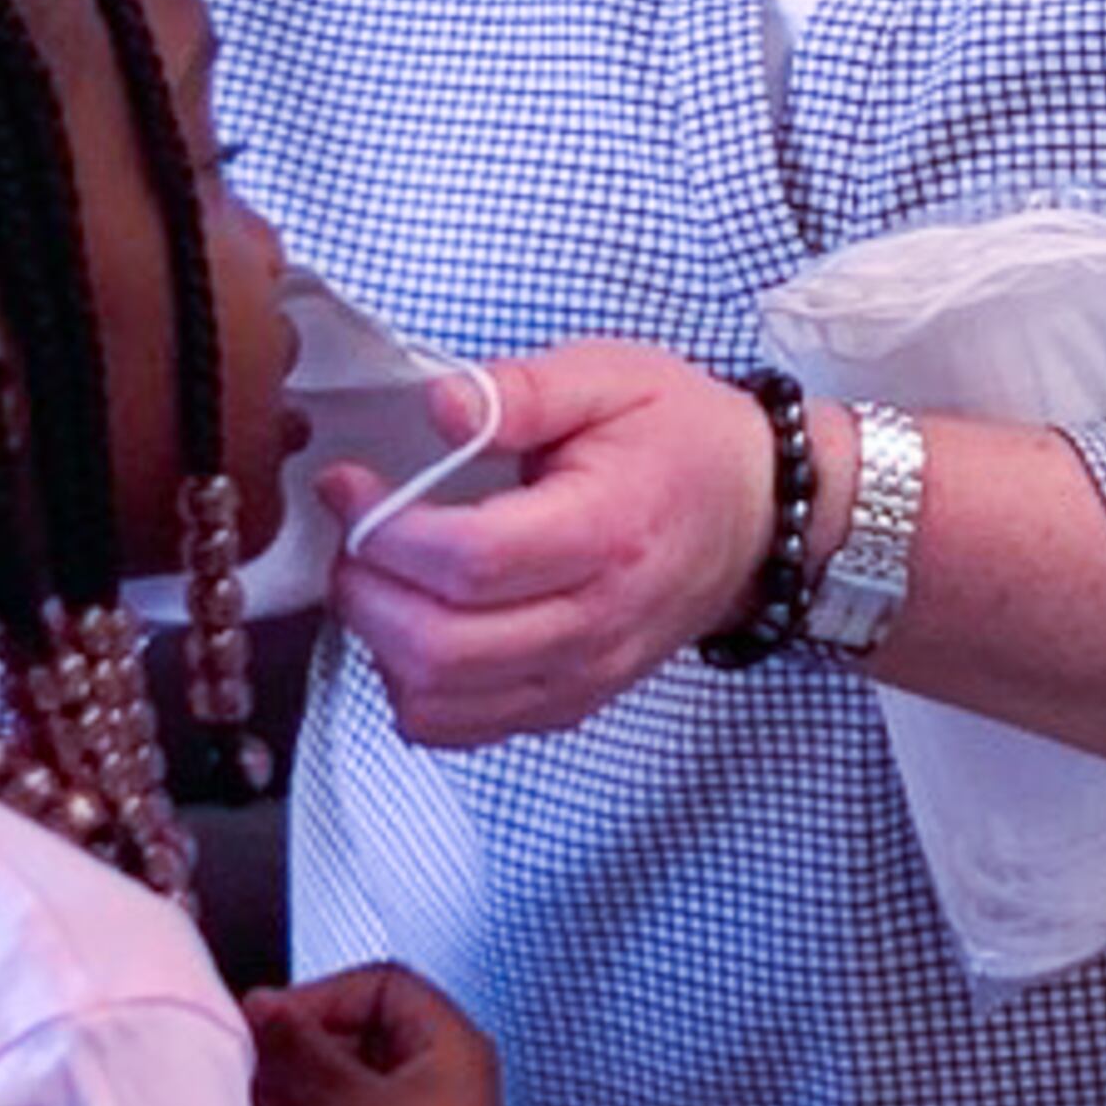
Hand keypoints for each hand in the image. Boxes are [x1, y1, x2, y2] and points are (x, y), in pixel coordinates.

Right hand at [247, 962, 500, 1105]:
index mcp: (455, 1045)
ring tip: (266, 1089)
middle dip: (308, 1036)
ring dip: (308, 1073)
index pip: (382, 981)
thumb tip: (266, 1006)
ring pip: (360, 1069)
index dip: (322, 993)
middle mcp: (452, 1076)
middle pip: (369, 1023)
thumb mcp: (343, 1103)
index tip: (272, 1016)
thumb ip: (300, 1045)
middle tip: (261, 1052)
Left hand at [321, 338, 770, 744]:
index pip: (471, 561)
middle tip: (352, 536)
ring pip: (445, 704)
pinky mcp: (570, 702)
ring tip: (377, 579)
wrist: (757, 515)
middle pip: (442, 648)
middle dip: (366, 592)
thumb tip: (440, 405)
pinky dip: (416, 691)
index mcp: (605, 532)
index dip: (387, 529)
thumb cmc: (680, 439)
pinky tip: (413, 627)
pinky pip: (468, 729)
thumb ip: (520, 390)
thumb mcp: (609, 377)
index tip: (349, 485)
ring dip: (382, 646)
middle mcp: (595, 622)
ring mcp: (583, 675)